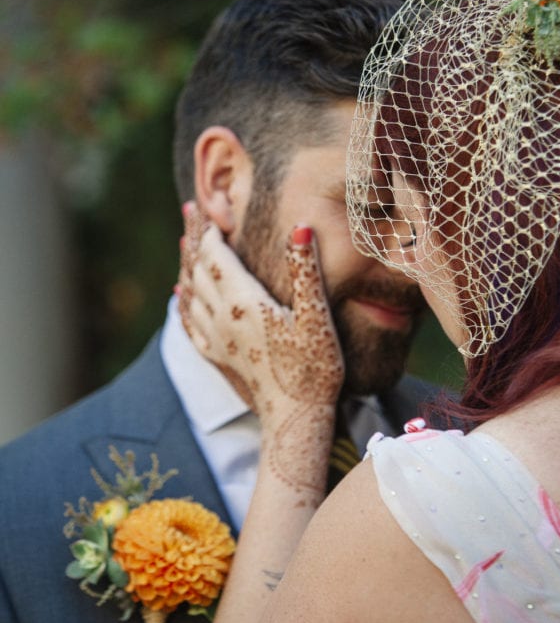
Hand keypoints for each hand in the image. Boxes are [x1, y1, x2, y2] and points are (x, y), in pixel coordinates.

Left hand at [177, 202, 344, 420]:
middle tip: (191, 210)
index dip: (210, 228)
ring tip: (186, 241)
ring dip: (187, 263)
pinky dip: (182, 300)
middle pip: (198, 268)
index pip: (216, 255)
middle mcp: (222, 318)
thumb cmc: (314, 367)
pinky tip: (180, 295)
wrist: (295, 418)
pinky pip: (188, 322)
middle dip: (196, 237)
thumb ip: (305, 270)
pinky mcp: (216, 356)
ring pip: (189, 292)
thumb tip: (300, 227)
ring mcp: (215, 339)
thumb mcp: (316, 316)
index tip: (208, 204)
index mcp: (243, 302)